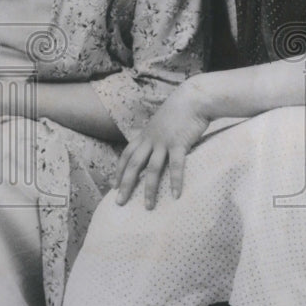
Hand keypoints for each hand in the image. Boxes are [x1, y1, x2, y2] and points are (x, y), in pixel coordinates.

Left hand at [114, 80, 211, 209]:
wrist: (192, 98)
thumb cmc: (179, 112)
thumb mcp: (161, 123)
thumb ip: (156, 136)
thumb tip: (154, 148)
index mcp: (145, 135)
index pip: (126, 155)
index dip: (119, 170)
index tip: (113, 185)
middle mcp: (150, 139)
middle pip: (133, 164)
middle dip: (124, 184)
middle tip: (119, 202)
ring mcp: (163, 142)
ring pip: (152, 169)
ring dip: (149, 189)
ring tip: (148, 207)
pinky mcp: (179, 143)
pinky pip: (176, 165)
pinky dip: (175, 181)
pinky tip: (175, 195)